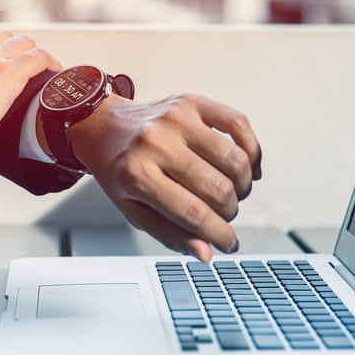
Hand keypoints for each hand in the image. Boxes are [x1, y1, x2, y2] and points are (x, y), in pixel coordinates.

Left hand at [68, 93, 261, 261]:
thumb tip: (207, 253)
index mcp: (136, 174)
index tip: (230, 244)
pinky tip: (247, 166)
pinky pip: (239, 123)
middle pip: (218, 189)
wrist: (103, 127)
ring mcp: (175, 118)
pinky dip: (251, 150)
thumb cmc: (120, 171)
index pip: (193, 214)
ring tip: (232, 192)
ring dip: (242, 185)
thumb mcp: (133, 209)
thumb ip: (170, 234)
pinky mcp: (191, 101)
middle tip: (224, 214)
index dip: (220, 235)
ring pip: (234, 159)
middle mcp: (156, 142)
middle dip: (230, 212)